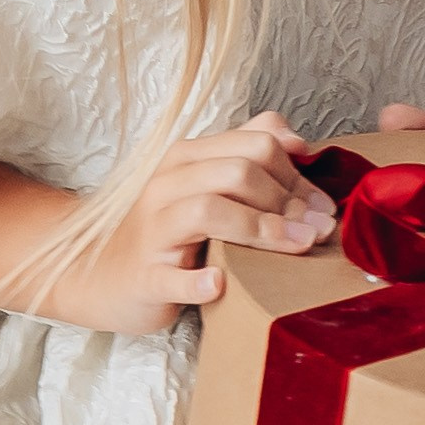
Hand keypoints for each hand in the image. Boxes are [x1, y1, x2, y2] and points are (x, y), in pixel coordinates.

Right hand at [55, 113, 332, 336]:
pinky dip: (199, 281)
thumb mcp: (204, 182)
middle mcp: (168, 183)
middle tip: (318, 231)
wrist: (101, 275)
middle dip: (290, 201)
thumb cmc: (167, 231)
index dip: (299, 174)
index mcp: (188, 157)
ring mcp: (153, 228)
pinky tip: (221, 285)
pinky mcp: (145, 275)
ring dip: (263, 230)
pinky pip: (173, 276)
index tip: (323, 207)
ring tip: (297, 248)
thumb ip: (247, 151)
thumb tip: (296, 138)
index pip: (256, 145)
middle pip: (240, 172)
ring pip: (212, 211)